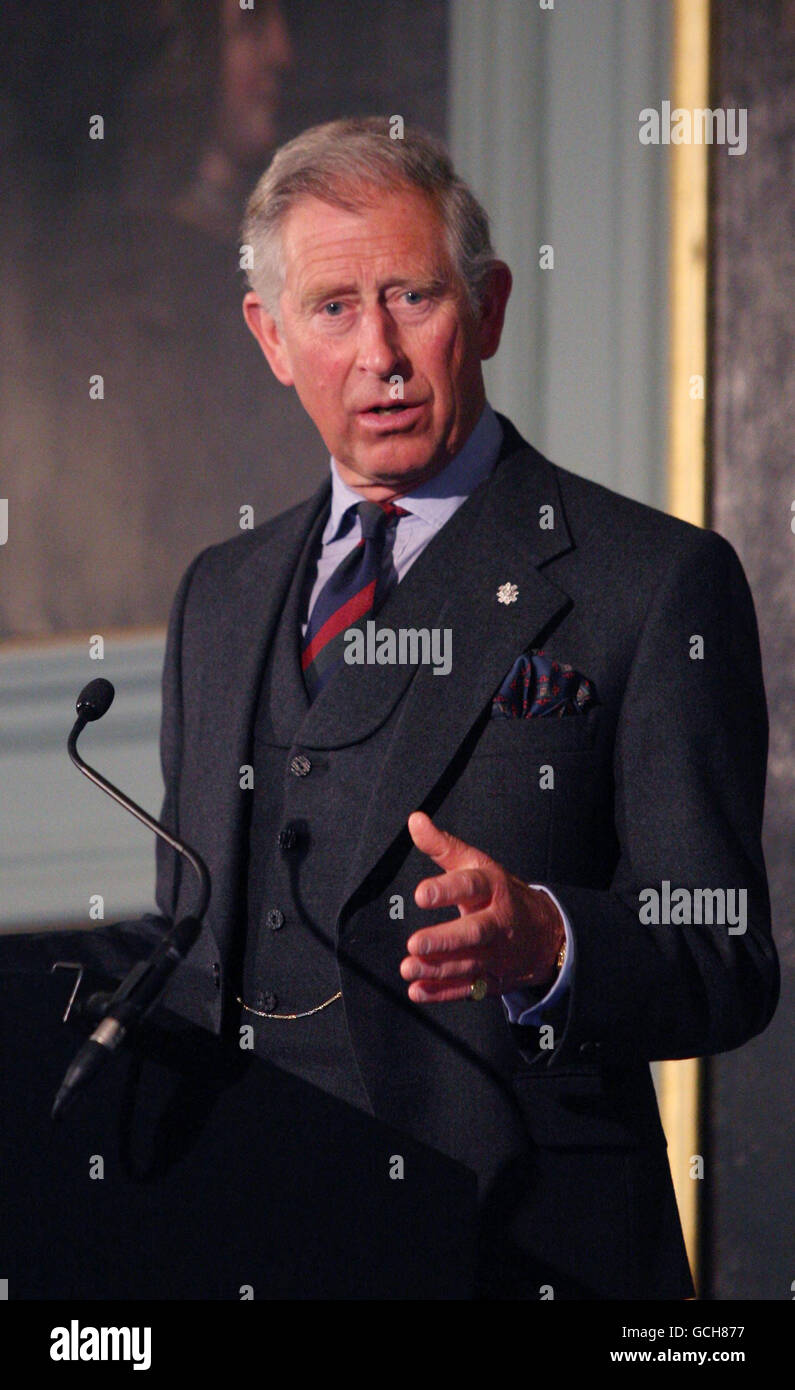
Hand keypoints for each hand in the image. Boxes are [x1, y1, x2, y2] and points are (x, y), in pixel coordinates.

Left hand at [400, 811, 565, 1002]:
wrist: (544, 931)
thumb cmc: (497, 892)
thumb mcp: (475, 864)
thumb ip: (442, 845)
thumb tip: (415, 820)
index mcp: (492, 887)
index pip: (471, 886)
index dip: (446, 890)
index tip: (420, 895)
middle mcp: (497, 921)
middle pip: (474, 932)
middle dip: (445, 940)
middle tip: (414, 943)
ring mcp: (497, 953)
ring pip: (469, 963)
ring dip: (438, 969)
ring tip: (408, 968)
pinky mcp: (492, 979)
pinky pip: (468, 988)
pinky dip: (443, 993)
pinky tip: (418, 991)